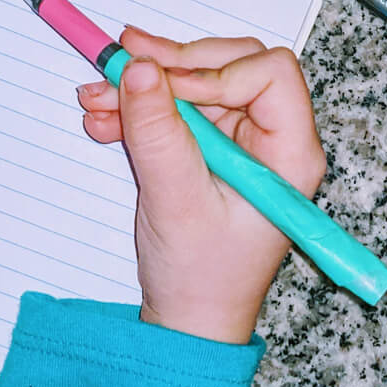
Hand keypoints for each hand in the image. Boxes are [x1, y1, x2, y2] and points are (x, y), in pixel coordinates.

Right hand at [76, 29, 325, 344]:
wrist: (189, 321)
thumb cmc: (205, 279)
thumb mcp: (176, 202)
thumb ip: (158, 134)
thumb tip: (140, 70)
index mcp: (289, 153)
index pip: (269, 74)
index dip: (215, 71)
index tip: (164, 86)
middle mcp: (271, 139)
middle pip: (230, 66)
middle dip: (172, 66)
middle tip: (120, 65)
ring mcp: (239, 142)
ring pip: (196, 82)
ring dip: (144, 86)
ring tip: (97, 97)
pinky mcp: (210, 148)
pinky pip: (177, 108)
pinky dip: (139, 109)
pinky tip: (105, 119)